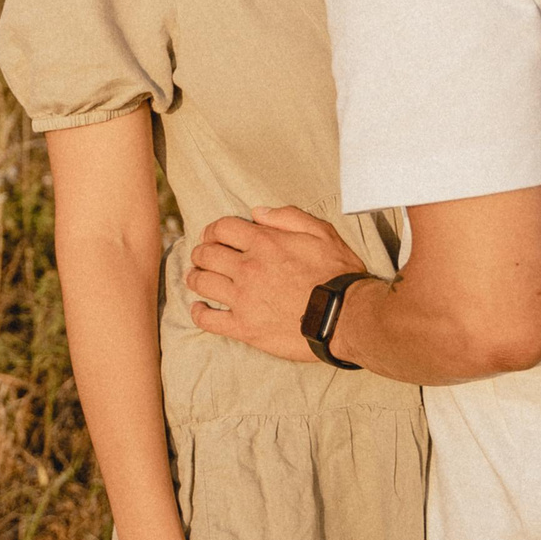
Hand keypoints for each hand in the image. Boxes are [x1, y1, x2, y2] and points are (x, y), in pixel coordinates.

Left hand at [187, 206, 361, 362]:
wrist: (345, 317)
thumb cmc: (337, 274)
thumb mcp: (321, 232)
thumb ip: (288, 217)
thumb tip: (257, 212)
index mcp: (264, 243)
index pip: (221, 228)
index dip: (212, 230)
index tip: (212, 236)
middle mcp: (248, 268)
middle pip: (206, 254)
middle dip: (201, 252)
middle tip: (203, 257)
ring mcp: (243, 299)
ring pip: (202, 283)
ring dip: (195, 277)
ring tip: (196, 277)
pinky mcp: (244, 327)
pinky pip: (209, 320)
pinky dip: (199, 312)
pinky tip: (199, 308)